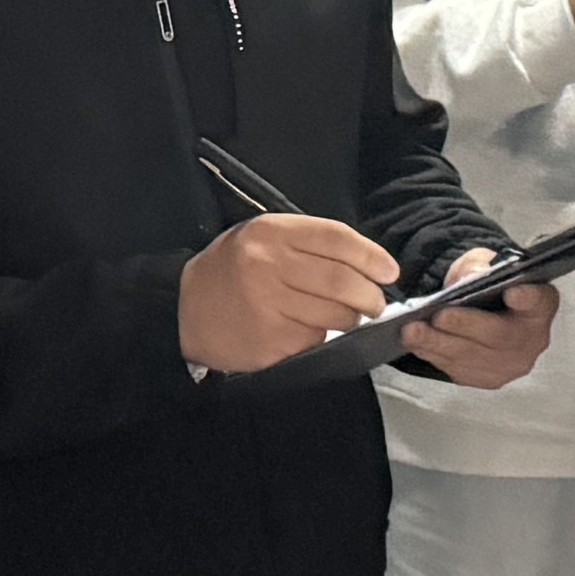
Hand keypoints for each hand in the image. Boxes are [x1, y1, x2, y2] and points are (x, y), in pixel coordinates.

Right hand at [182, 209, 396, 373]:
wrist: (184, 309)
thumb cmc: (233, 269)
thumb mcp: (262, 238)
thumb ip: (308, 243)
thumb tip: (367, 264)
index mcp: (270, 233)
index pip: (337, 239)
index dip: (371, 256)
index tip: (390, 271)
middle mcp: (268, 266)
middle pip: (342, 281)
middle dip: (370, 295)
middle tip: (376, 302)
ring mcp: (268, 307)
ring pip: (335, 316)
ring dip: (351, 319)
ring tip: (348, 317)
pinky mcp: (269, 342)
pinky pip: (315, 340)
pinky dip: (323, 337)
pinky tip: (313, 331)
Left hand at [401, 262, 556, 390]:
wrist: (487, 314)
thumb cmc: (489, 286)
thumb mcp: (484, 266)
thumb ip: (478, 268)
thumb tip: (469, 276)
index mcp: (540, 305)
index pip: (538, 300)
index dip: (527, 298)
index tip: (512, 292)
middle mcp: (533, 340)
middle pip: (499, 336)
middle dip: (465, 326)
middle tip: (439, 316)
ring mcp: (511, 365)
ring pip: (474, 357)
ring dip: (439, 344)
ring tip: (413, 331)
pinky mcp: (488, 379)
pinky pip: (459, 369)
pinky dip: (434, 355)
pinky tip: (416, 343)